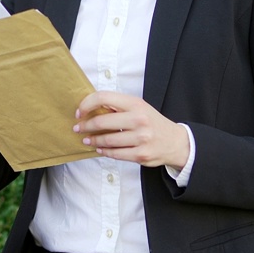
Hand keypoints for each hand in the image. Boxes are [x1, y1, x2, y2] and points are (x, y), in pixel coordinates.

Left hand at [73, 91, 189, 169]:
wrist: (175, 141)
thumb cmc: (152, 122)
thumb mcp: (139, 107)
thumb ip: (118, 106)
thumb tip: (91, 108)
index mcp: (136, 103)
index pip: (103, 97)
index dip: (87, 104)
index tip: (80, 112)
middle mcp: (139, 119)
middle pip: (102, 121)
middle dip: (86, 126)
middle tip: (78, 128)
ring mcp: (141, 138)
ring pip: (107, 140)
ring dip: (93, 140)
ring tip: (87, 139)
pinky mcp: (141, 155)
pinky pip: (115, 154)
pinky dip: (104, 151)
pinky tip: (99, 148)